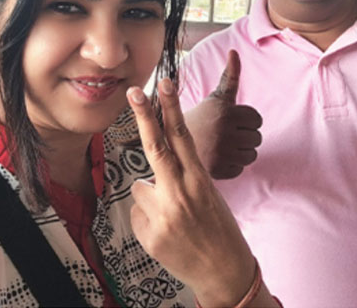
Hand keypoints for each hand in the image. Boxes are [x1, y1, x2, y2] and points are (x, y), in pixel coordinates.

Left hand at [127, 79, 258, 307]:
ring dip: (150, 198)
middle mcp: (182, 193)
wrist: (225, 272)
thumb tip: (148, 175)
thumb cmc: (215, 229)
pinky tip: (168, 235)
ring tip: (173, 218)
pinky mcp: (151, 235)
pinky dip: (148, 221)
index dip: (171, 108)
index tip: (163, 84)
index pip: (182, 137)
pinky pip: (137, 213)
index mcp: (199, 180)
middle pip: (156, 147)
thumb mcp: (206, 196)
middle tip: (131, 91)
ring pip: (139, 187)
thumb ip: (180, 178)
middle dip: (143, 116)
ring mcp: (165, 215)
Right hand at [185, 50, 262, 178]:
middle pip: (257, 137)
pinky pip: (241, 168)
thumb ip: (229, 76)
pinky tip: (216, 159)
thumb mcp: (214, 97)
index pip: (257, 119)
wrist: (169, 146)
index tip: (228, 121)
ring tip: (220, 147)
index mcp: (225, 112)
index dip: (245, 121)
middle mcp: (225, 132)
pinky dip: (231, 166)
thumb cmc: (197, 119)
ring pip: (251, 154)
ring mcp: (223, 153)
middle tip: (222, 135)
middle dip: (243, 137)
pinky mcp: (219, 170)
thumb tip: (234, 51)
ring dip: (239, 152)